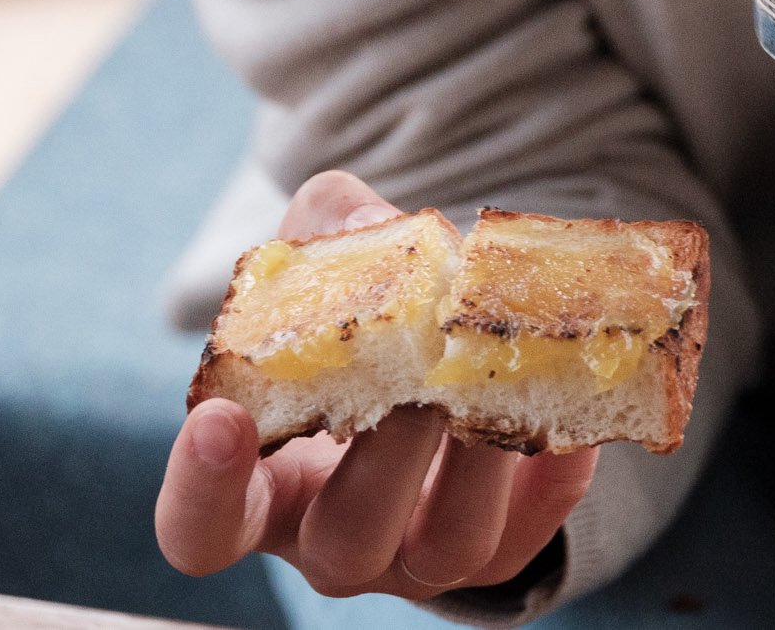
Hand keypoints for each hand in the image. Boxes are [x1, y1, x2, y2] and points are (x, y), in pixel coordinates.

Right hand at [155, 171, 597, 598]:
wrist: (442, 372)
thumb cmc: (358, 327)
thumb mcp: (329, 274)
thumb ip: (329, 235)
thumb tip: (364, 219)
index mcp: (260, 488)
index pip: (200, 524)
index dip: (202, 485)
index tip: (220, 419)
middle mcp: (333, 538)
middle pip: (344, 540)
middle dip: (384, 464)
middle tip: (417, 391)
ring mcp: (418, 555)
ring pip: (446, 549)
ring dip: (477, 470)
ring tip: (496, 388)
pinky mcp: (501, 548)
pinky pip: (532, 536)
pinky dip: (553, 482)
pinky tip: (575, 418)